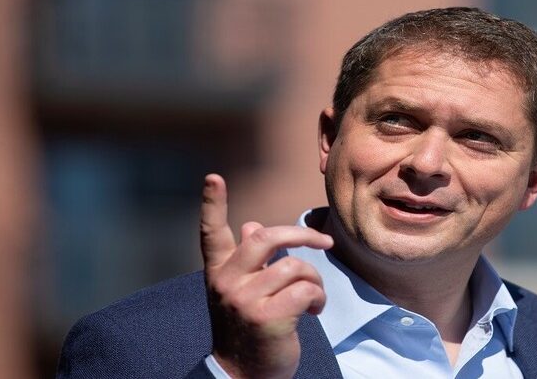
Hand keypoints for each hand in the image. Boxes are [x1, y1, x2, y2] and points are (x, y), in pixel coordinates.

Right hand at [200, 174, 333, 378]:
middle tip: (325, 244)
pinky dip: (317, 299)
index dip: (211, 204)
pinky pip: (306, 289)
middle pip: (268, 238)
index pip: (211, 233)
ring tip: (311, 299)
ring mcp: (245, 300)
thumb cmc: (247, 330)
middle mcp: (227, 283)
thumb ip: (246, 259)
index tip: (213, 177)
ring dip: (314, 282)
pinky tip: (312, 311)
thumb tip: (252, 226)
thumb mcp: (241, 293)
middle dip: (303, 236)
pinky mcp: (268, 317)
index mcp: (219, 273)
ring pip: (295, 267)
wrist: (242, 376)